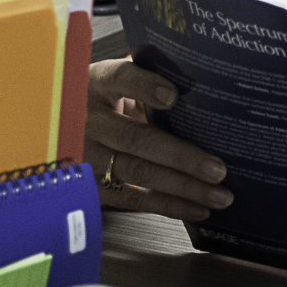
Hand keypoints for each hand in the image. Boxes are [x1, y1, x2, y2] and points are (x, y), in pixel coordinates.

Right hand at [85, 58, 232, 220]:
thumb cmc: (112, 100)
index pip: (120, 78)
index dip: (144, 86)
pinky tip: (198, 208)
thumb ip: (153, 83)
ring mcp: (87, 156)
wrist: (67, 126)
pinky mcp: (91, 185)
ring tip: (218, 194)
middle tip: (218, 169)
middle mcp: (89, 121)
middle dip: (181, 157)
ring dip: (183, 187)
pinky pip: (132, 198)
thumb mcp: (124, 83)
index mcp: (99, 84)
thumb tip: (208, 92)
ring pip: (137, 173)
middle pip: (135, 138)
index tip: (173, 95)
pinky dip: (169, 205)